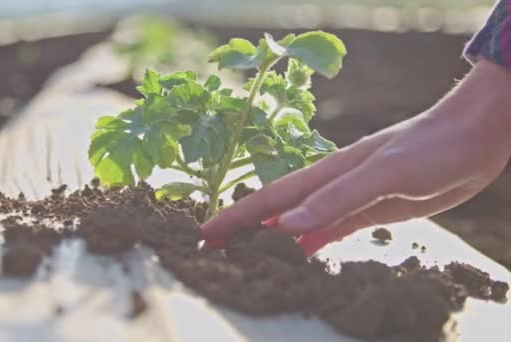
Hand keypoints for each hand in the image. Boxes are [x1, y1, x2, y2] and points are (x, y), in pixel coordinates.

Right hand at [202, 60, 510, 254]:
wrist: (470, 139)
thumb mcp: (383, 173)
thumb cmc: (429, 148)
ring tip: (247, 253)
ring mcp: (348, 199)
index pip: (271, 198)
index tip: (207, 232)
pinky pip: (331, 230)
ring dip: (272, 237)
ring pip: (299, 222)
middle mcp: (330, 187)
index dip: (237, 216)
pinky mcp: (369, 211)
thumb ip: (335, 199)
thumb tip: (287, 225)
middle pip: (277, 211)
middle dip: (244, 226)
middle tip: (215, 245)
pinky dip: (310, 242)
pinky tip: (299, 253)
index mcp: (326, 174)